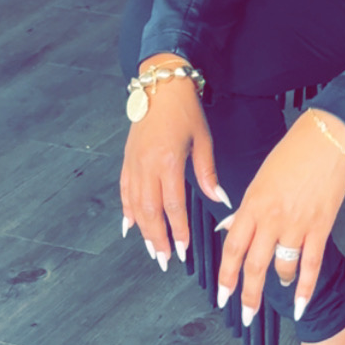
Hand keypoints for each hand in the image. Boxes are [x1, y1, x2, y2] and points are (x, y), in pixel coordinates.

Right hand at [119, 67, 225, 267]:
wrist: (160, 85)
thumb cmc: (184, 110)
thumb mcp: (202, 139)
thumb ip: (208, 173)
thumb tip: (220, 199)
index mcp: (168, 161)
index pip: (173, 205)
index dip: (177, 230)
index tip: (183, 249)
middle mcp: (147, 165)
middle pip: (149, 211)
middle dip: (157, 238)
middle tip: (164, 259)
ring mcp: (133, 163)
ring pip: (135, 204)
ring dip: (142, 230)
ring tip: (151, 249)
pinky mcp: (127, 159)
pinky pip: (124, 190)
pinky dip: (127, 210)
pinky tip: (130, 226)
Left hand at [216, 110, 344, 323]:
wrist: (326, 140)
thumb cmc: (291, 155)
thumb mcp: (258, 181)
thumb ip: (244, 210)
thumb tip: (227, 230)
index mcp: (252, 205)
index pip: (233, 249)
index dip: (226, 277)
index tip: (222, 296)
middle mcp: (271, 219)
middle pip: (254, 265)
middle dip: (248, 295)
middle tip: (245, 315)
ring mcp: (297, 225)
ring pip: (282, 267)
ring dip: (280, 283)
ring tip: (279, 286)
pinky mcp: (320, 227)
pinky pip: (311, 265)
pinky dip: (305, 288)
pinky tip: (300, 304)